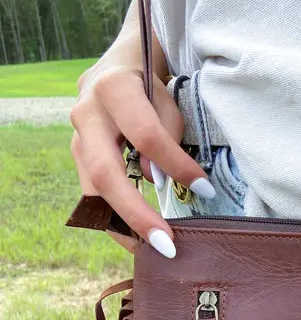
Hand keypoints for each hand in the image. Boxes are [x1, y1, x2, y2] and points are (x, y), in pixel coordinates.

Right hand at [70, 66, 214, 256]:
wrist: (117, 67)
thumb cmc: (152, 84)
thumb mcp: (168, 95)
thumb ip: (166, 132)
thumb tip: (158, 179)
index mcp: (113, 89)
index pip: (146, 135)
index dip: (177, 165)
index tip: (205, 189)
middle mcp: (85, 114)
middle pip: (107, 174)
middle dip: (137, 215)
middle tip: (167, 246)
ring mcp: (75, 138)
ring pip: (93, 190)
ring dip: (122, 226)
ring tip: (150, 252)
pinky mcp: (78, 157)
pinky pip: (93, 195)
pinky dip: (114, 220)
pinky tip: (136, 240)